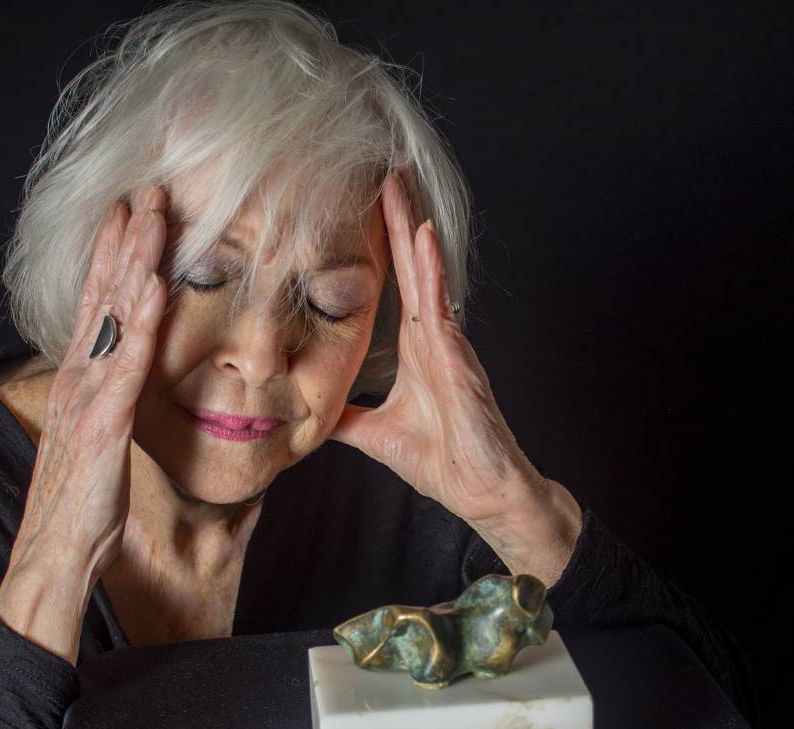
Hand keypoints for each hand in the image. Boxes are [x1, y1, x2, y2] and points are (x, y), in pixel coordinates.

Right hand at [0, 184, 169, 658]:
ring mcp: (88, 398)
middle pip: (104, 297)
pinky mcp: (102, 426)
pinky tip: (155, 289)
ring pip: (114, 319)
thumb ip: (110, 408)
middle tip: (147, 189)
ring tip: (152, 217)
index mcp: (80, 383)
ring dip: (133, 263)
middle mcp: (79, 379)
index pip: (98, 307)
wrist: (55, 557)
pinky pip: (126, 367)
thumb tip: (126, 387)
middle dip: (125, 241)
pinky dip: (140, 325)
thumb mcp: (99, 445)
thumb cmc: (81, 508)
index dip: (113, 258)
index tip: (130, 214)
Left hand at [327, 171, 542, 527]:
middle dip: (396, 219)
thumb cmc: (444, 463)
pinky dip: (431, 270)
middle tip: (384, 169)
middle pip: (412, 267)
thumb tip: (309, 412)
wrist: (483, 493)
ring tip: (399, 184)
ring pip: (427, 275)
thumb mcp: (376, 435)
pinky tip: (421, 237)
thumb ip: (346, 417)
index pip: (394, 286)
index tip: (364, 205)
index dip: (380, 246)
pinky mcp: (459, 360)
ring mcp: (450, 345)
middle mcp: (434, 338)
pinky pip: (442, 306)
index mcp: (417, 349)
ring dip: (411, 229)